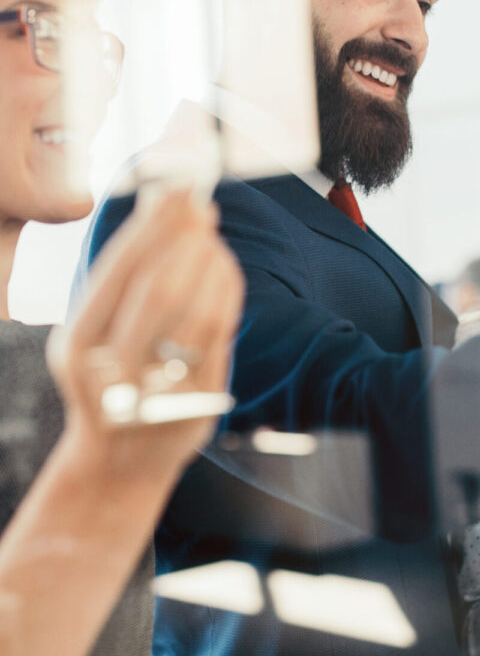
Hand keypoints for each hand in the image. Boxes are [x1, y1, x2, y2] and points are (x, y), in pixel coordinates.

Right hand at [47, 190, 243, 484]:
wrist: (119, 464)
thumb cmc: (112, 384)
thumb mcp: (99, 333)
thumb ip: (125, 277)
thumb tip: (159, 202)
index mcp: (76, 345)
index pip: (116, 274)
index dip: (150, 228)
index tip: (173, 191)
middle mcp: (108, 372)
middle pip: (155, 290)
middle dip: (184, 241)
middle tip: (201, 205)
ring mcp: (155, 393)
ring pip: (191, 314)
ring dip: (209, 265)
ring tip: (213, 237)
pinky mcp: (194, 406)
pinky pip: (216, 342)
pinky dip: (225, 298)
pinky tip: (226, 270)